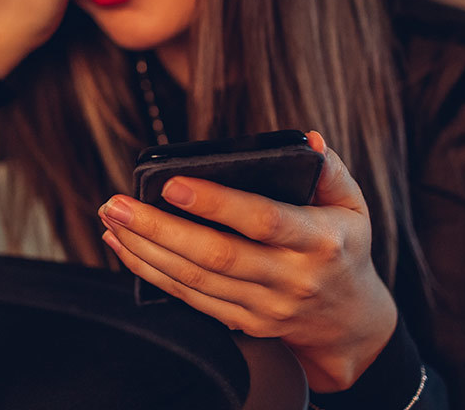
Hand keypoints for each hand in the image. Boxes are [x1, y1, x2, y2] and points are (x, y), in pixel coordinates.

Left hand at [98, 132, 396, 391]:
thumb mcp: (352, 206)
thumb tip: (307, 140)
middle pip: (216, 255)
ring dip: (145, 250)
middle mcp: (291, 279)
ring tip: (112, 219)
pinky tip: (124, 247)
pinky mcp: (244, 323)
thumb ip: (330, 170)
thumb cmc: (343, 246)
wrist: (348, 320)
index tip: (172, 184)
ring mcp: (265, 307)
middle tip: (118, 203)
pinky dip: (151, 273)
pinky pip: (189, 298)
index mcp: (319, 242)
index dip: (216, 203)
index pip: (263, 220)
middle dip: (159, 228)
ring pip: (195, 279)